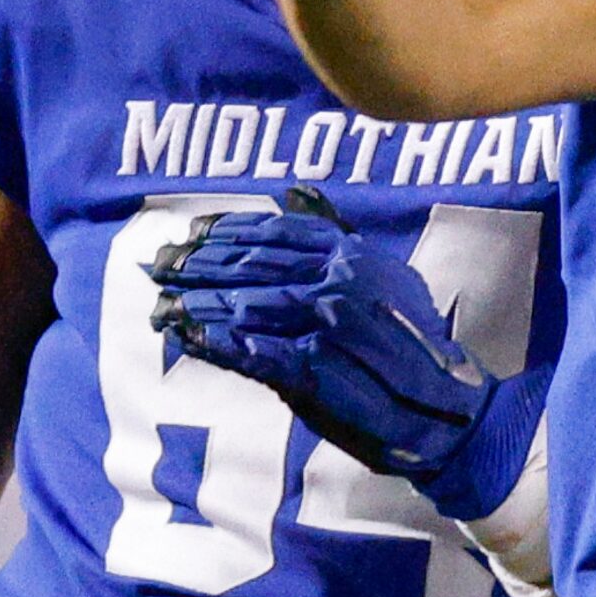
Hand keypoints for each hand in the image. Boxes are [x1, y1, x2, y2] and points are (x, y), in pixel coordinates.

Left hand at [147, 188, 513, 513]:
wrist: (439, 403)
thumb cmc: (407, 340)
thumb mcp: (379, 274)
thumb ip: (333, 235)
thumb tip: (293, 193)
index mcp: (352, 254)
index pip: (276, 233)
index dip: (227, 231)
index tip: (191, 232)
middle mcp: (338, 279)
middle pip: (251, 265)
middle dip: (198, 265)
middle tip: (156, 266)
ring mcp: (325, 322)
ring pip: (244, 306)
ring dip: (197, 304)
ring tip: (163, 302)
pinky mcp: (313, 366)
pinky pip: (252, 351)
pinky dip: (216, 344)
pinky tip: (189, 337)